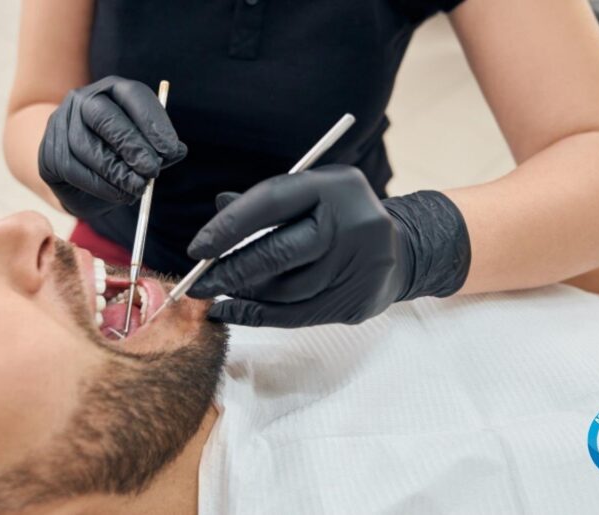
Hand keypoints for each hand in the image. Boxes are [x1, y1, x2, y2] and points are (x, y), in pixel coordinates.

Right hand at [39, 76, 186, 218]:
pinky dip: (100, 186)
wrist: (77, 174)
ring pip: (87, 146)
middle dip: (131, 145)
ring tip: (137, 188)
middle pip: (105, 117)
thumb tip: (176, 151)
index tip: (170, 150)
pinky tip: (118, 194)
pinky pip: (73, 169)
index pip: (133, 95)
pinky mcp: (49, 153)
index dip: (152, 122)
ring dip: (116, 172)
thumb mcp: (143, 149)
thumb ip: (158, 149)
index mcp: (112, 91)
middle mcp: (82, 100)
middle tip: (151, 170)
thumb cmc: (118, 156)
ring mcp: (60, 124)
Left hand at [187, 165, 470, 327]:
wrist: (401, 250)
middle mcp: (353, 220)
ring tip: (222, 292)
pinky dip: (256, 316)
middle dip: (230, 271)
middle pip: (278, 252)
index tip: (198, 248)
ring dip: (245, 293)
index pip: (269, 202)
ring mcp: (361, 263)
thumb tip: (218, 211)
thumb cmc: (339, 219)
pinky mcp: (359, 299)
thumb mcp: (308, 196)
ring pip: (284, 288)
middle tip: (197, 283)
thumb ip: (264, 203)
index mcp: (334, 185)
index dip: (228, 226)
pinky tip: (232, 313)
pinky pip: (295, 314)